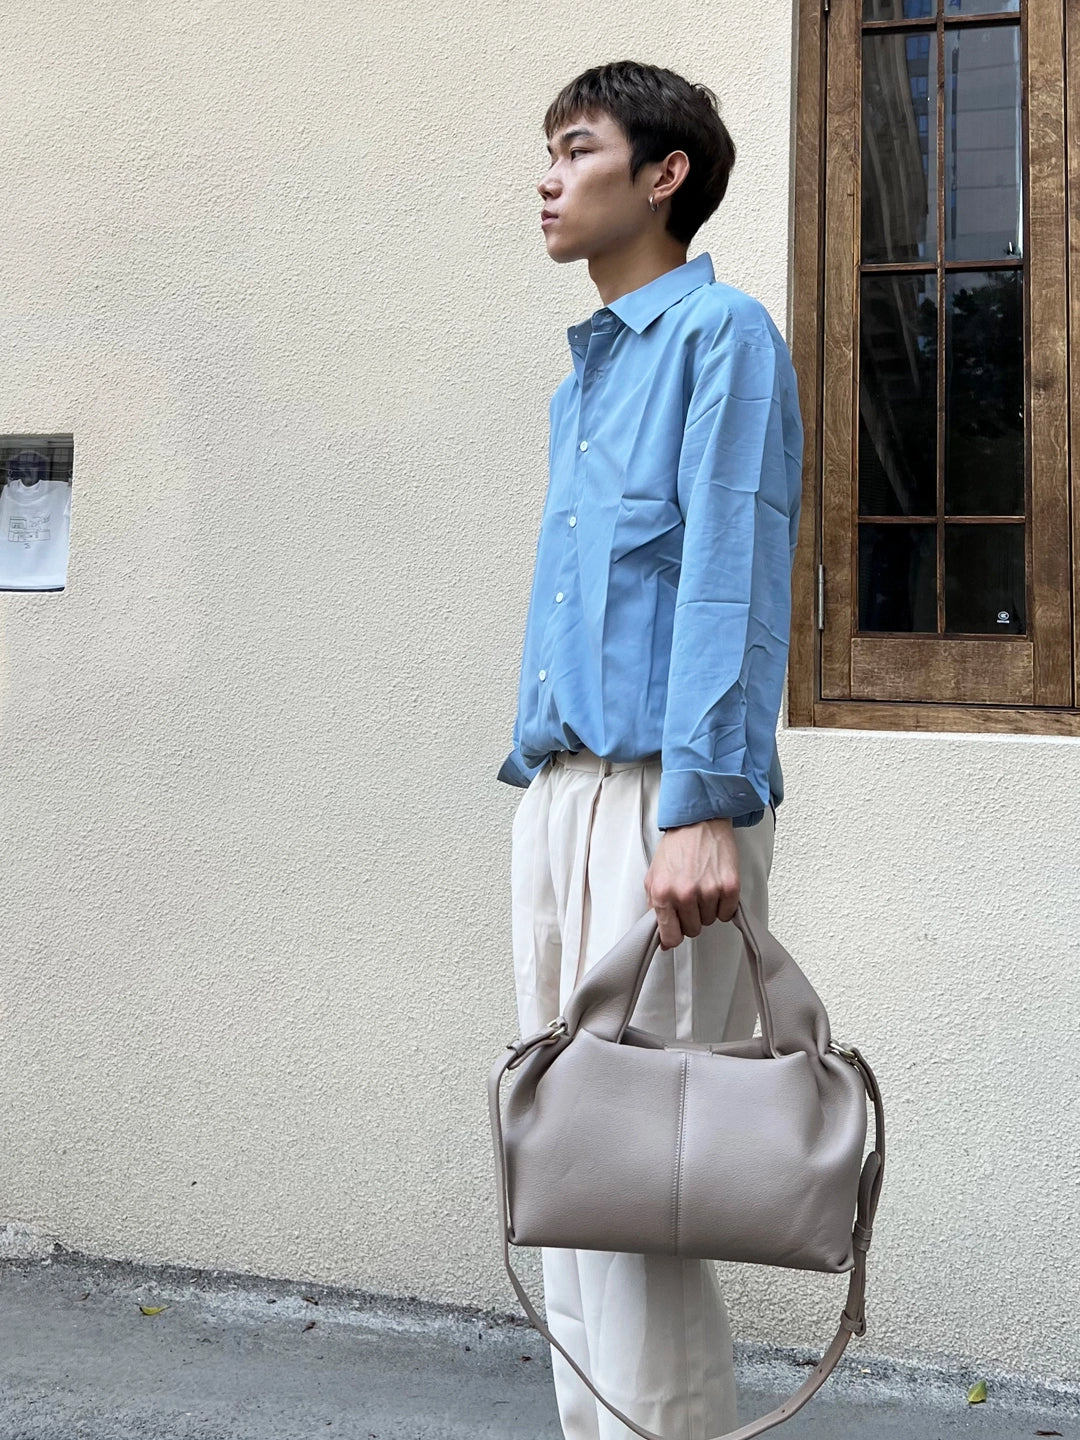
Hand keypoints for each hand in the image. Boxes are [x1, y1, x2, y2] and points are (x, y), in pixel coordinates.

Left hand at [644, 818, 739, 949]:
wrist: (699, 820)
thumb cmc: (677, 845)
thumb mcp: (654, 875)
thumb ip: (654, 906)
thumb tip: (661, 934)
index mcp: (663, 893)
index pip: (670, 936)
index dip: (674, 936)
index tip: (676, 932)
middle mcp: (685, 894)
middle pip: (693, 929)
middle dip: (691, 917)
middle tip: (691, 897)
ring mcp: (709, 891)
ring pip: (711, 921)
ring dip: (707, 909)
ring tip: (703, 886)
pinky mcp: (730, 886)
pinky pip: (727, 913)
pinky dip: (724, 904)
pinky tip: (716, 886)